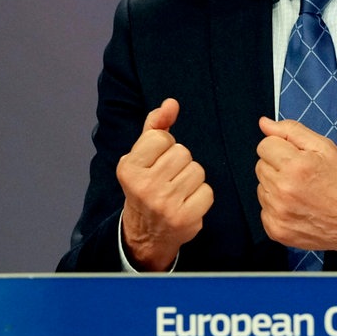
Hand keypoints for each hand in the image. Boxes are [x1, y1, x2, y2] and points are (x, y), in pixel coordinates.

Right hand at [117, 98, 212, 270]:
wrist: (145, 232)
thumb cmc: (146, 184)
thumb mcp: (142, 154)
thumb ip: (156, 124)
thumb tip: (171, 103)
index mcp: (129, 167)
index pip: (162, 137)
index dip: (164, 146)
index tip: (155, 162)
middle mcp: (144, 186)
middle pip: (182, 152)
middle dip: (179, 162)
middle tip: (167, 178)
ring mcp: (164, 204)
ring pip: (197, 170)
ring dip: (191, 178)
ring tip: (177, 190)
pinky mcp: (184, 218)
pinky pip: (207, 191)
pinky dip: (201, 196)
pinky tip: (186, 203)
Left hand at [255, 117, 336, 256]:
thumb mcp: (324, 147)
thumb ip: (292, 131)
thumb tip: (264, 123)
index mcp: (295, 165)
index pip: (265, 145)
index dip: (281, 148)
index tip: (296, 157)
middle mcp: (283, 190)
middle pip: (260, 165)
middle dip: (278, 166)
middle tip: (301, 174)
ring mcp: (278, 212)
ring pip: (261, 187)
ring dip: (276, 186)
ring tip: (300, 191)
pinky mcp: (276, 229)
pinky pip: (264, 210)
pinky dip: (277, 207)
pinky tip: (296, 206)